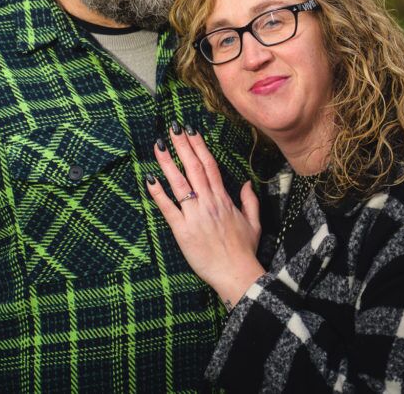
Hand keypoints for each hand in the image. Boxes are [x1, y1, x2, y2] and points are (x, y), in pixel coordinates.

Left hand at [146, 128, 263, 306]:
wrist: (237, 275)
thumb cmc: (244, 251)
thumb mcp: (254, 223)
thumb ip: (250, 201)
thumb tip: (248, 183)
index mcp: (224, 199)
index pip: (209, 166)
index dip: (199, 146)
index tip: (191, 131)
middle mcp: (208, 203)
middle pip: (193, 168)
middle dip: (182, 146)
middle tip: (172, 127)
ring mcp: (195, 216)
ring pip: (179, 183)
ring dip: (167, 163)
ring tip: (158, 145)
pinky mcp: (183, 231)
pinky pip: (168, 208)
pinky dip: (158, 193)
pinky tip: (149, 179)